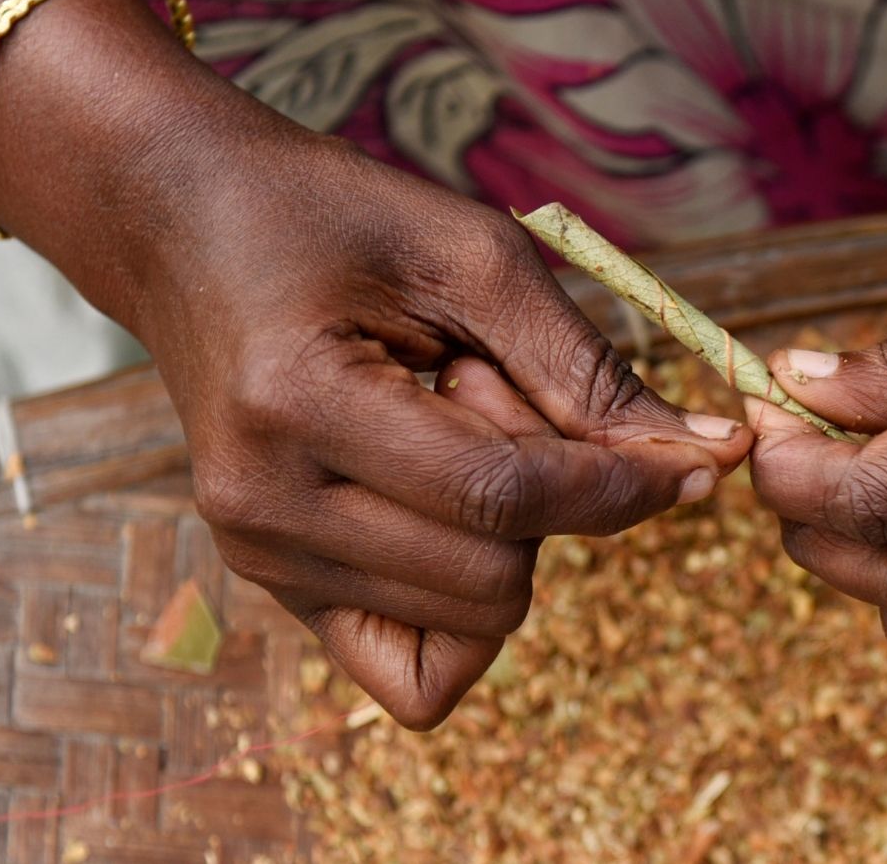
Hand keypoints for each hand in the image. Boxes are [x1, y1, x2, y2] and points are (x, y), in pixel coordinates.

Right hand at [71, 131, 750, 728]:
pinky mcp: (270, 586)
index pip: (503, 498)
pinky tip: (450, 513)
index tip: (699, 455)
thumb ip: (584, 365)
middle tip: (489, 391)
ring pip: (471, 625)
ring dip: (507, 538)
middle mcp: (262, 507)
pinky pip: (413, 669)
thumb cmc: (330, 217)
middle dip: (550, 498)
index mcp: (297, 404)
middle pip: (495, 578)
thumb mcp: (470, 253)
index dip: (623, 485)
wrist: (183, 225)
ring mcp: (258, 559)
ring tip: (446, 430)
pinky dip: (465, 611)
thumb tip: (704, 455)